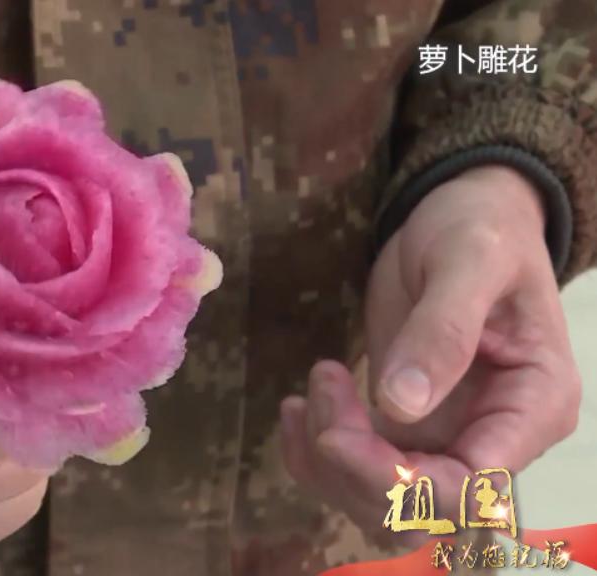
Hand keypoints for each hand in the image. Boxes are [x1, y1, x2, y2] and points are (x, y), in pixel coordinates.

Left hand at [281, 166, 581, 539]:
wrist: (459, 218)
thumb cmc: (480, 228)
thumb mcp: (468, 261)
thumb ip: (443, 330)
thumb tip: (402, 405)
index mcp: (533, 406)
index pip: (470, 487)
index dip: (395, 480)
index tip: (334, 434)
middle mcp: (495, 438)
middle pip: (417, 506)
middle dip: (351, 465)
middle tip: (320, 386)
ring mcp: (448, 438)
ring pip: (380, 501)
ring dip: (327, 460)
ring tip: (311, 387)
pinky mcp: (406, 428)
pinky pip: (357, 470)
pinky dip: (315, 452)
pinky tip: (295, 407)